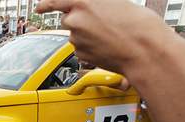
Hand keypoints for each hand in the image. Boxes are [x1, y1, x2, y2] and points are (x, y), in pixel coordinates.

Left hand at [35, 0, 171, 74]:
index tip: (39, 8)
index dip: (45, 4)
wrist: (145, 51)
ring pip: (75, 35)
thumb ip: (94, 4)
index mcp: (83, 2)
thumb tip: (85, 7)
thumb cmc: (138, 24)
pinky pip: (80, 48)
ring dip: (86, 35)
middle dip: (79, 21)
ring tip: (109, 36)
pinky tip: (106, 46)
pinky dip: (90, 47)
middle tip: (101, 24)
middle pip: (67, 20)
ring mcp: (76, 38)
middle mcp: (75, 20)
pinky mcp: (80, 54)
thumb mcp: (115, 3)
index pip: (55, 1)